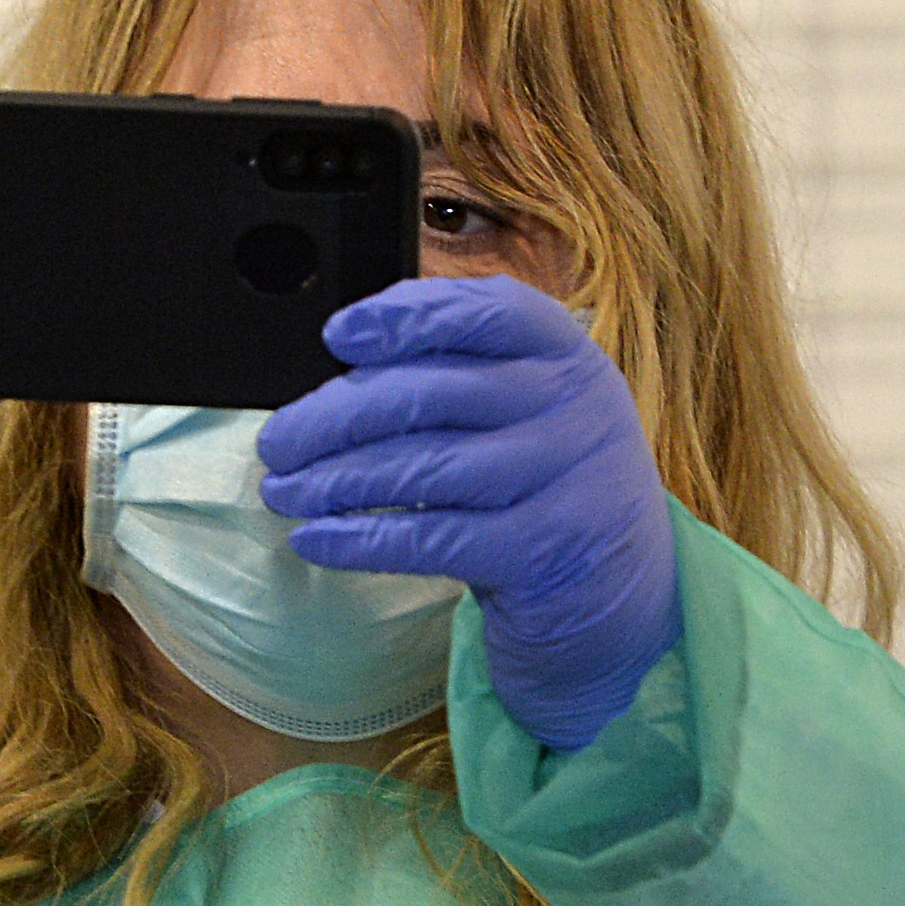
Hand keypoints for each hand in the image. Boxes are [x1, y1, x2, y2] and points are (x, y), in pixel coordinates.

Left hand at [252, 277, 679, 751]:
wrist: (625, 592)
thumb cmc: (548, 483)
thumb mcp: (530, 410)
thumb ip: (461, 374)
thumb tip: (345, 366)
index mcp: (565, 353)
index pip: (486, 313)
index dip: (407, 316)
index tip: (338, 335)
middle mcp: (573, 407)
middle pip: (435, 393)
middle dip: (338, 417)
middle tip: (279, 442)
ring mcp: (564, 479)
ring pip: (426, 468)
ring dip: (337, 481)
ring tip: (285, 491)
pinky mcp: (542, 551)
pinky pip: (432, 537)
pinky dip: (362, 537)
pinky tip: (317, 538)